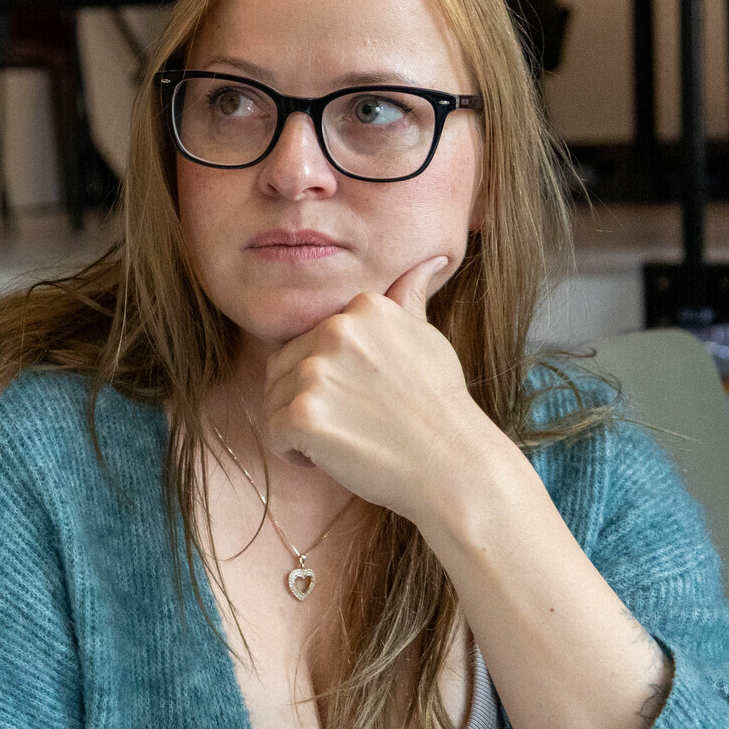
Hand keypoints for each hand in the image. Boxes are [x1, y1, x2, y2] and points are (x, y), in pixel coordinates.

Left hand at [262, 255, 507, 522]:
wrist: (455, 467)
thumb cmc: (440, 407)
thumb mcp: (427, 340)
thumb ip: (408, 301)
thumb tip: (428, 261)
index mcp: (364, 307)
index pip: (311, 338)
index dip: (329, 375)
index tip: (363, 397)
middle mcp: (337, 330)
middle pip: (283, 366)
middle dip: (306, 399)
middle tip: (350, 424)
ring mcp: (317, 371)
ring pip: (274, 399)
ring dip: (299, 427)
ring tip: (344, 440)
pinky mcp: (304, 414)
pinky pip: (274, 433)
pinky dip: (294, 452)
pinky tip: (331, 457)